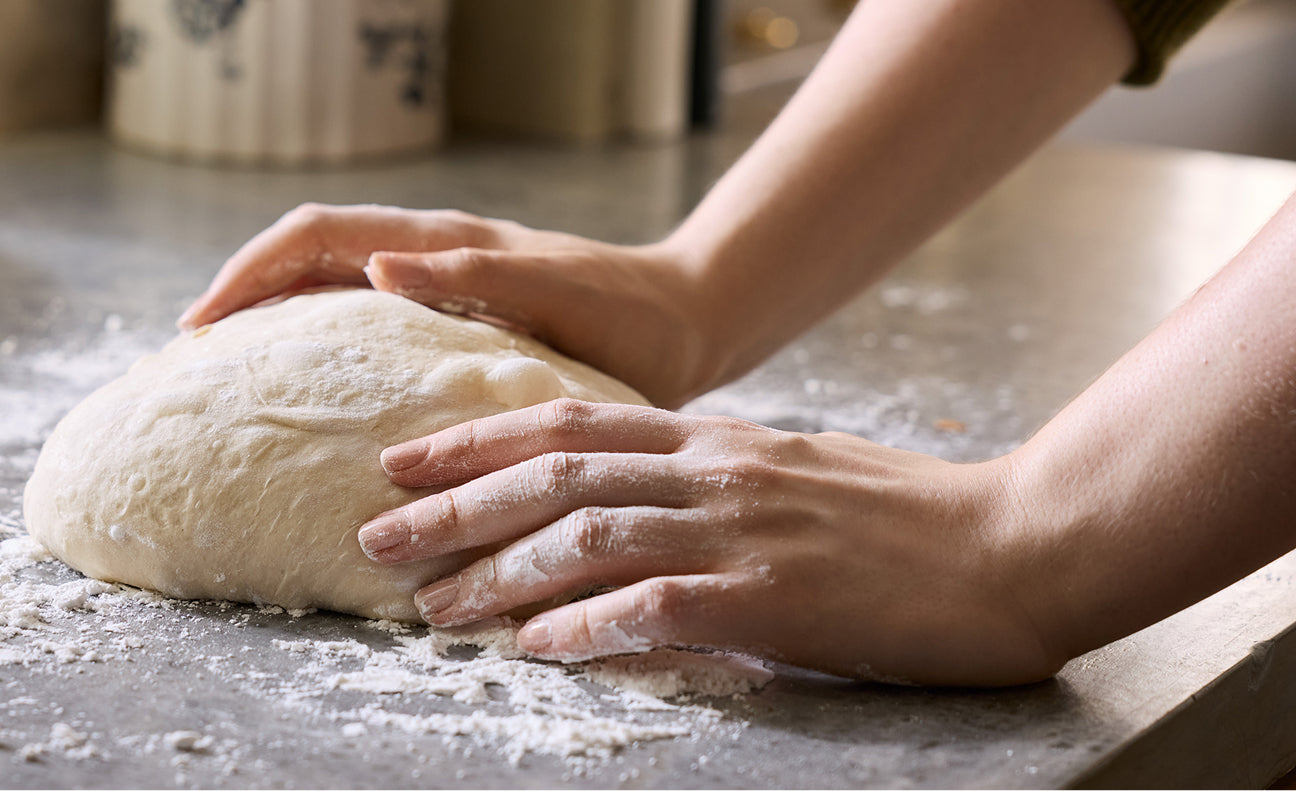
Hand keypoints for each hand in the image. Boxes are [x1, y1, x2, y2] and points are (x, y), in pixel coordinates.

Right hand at [179, 203, 728, 408]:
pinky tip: (306, 393)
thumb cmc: (627, 312)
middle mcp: (425, 258)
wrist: (687, 323)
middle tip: (189, 351)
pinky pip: (361, 324)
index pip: (314, 236)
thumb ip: (470, 275)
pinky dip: (316, 344)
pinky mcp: (449, 321)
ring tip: (225, 372)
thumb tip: (377, 265)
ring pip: (326, 288)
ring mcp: (434, 287)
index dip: (249, 272)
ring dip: (271, 316)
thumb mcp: (553, 292)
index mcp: (437, 243)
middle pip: (304, 257)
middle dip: (241, 292)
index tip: (201, 322)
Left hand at [356, 398, 1062, 685]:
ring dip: (499, 574)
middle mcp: (715, 472)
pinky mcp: (776, 597)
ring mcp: (743, 531)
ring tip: (434, 608)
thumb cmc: (911, 516)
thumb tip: (645, 493)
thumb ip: (717, 475)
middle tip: (377, 535)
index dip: (477, 439)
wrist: (1020, 544)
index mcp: (717, 440)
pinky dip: (587, 624)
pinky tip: (535, 648)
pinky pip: (658, 606)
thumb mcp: (800, 469)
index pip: (569, 424)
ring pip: (588, 536)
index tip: (405, 459)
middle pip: (555, 476)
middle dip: (455, 506)